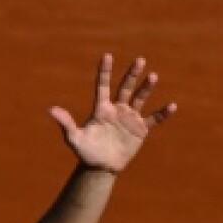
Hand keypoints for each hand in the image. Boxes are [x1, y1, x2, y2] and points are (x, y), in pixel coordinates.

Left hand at [49, 54, 176, 172]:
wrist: (100, 167)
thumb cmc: (86, 152)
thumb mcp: (74, 138)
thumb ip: (66, 123)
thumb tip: (51, 110)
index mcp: (101, 109)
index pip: (103, 86)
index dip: (105, 71)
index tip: (107, 55)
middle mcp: (117, 109)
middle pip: (125, 87)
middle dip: (132, 74)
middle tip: (139, 60)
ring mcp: (130, 118)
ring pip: (140, 98)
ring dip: (146, 88)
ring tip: (153, 76)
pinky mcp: (140, 129)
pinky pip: (153, 119)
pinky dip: (162, 113)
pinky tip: (172, 106)